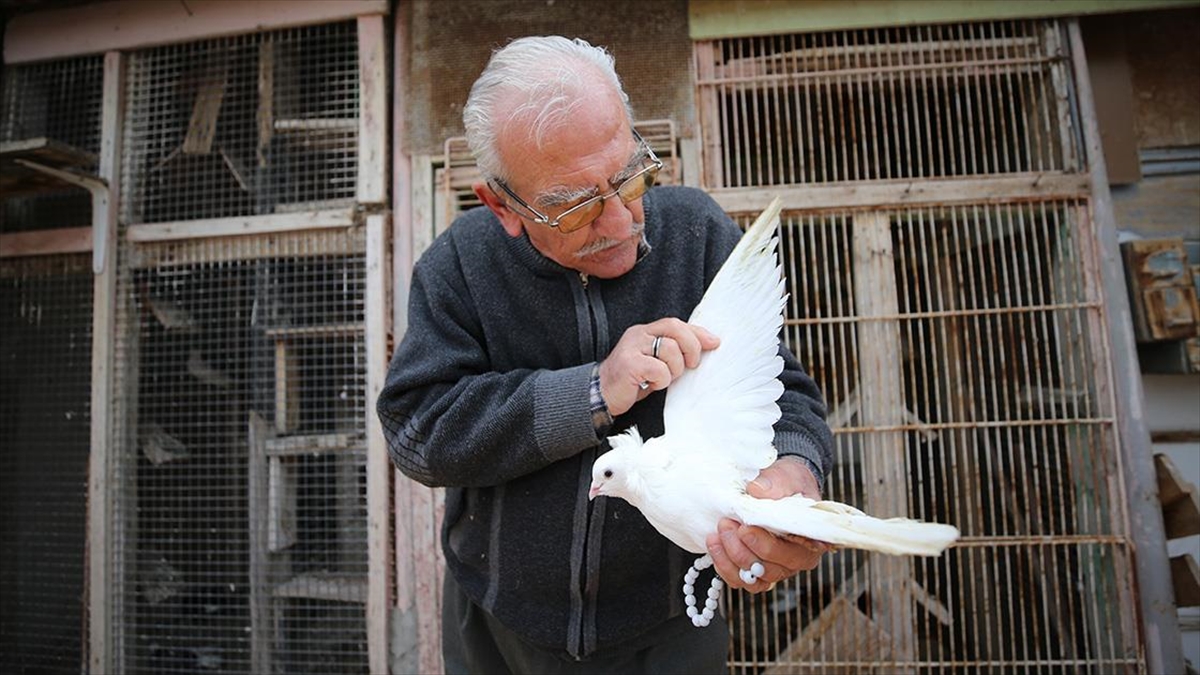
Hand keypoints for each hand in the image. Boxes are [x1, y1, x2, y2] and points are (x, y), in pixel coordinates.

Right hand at [598, 318, 719, 416]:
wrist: (602, 395)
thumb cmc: (633, 380)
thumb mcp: (656, 361)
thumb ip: (674, 350)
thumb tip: (706, 346)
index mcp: (646, 331)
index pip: (676, 324)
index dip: (698, 333)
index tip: (714, 343)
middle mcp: (638, 334)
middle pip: (676, 330)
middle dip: (692, 348)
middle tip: (691, 365)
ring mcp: (632, 347)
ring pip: (670, 351)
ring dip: (674, 370)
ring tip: (661, 379)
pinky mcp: (630, 364)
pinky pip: (659, 369)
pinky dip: (661, 381)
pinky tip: (650, 385)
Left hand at [705, 456, 833, 592]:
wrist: (779, 487)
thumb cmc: (789, 484)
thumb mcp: (786, 476)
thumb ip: (775, 483)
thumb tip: (756, 490)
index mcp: (811, 542)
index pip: (791, 555)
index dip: (765, 546)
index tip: (744, 528)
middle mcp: (795, 561)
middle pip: (768, 570)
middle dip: (742, 549)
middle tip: (726, 524)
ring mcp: (774, 569)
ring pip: (751, 580)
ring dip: (730, 557)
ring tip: (719, 532)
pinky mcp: (755, 572)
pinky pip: (738, 580)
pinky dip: (723, 564)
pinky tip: (715, 543)